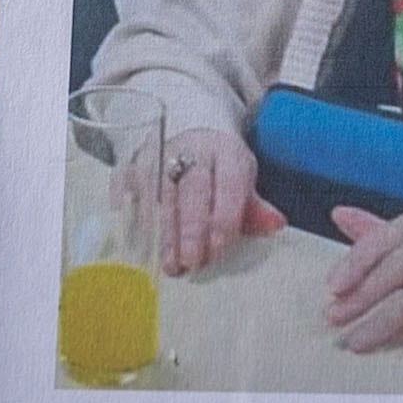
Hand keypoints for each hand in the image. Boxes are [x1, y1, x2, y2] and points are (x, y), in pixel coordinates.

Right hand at [139, 124, 278, 273]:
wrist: (194, 138)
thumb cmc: (220, 169)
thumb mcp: (243, 182)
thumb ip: (255, 208)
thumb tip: (275, 224)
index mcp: (225, 153)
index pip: (227, 183)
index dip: (223, 216)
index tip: (219, 247)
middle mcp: (192, 150)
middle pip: (190, 190)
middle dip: (191, 229)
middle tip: (192, 262)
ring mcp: (160, 155)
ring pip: (158, 192)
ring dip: (163, 231)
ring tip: (170, 264)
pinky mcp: (135, 162)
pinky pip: (127, 182)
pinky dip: (129, 209)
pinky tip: (135, 238)